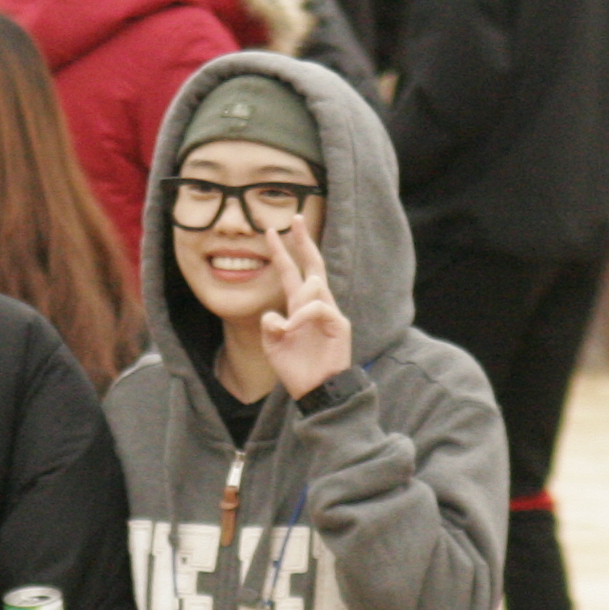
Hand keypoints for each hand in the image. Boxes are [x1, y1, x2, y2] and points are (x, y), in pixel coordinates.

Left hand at [260, 218, 352, 398]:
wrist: (316, 392)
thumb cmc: (297, 370)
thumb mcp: (272, 347)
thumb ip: (269, 327)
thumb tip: (273, 315)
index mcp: (299, 308)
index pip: (291, 272)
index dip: (282, 252)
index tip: (271, 231)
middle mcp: (315, 305)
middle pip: (312, 264)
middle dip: (303, 241)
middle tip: (295, 218)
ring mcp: (329, 313)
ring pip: (314, 284)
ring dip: (296, 303)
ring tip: (287, 329)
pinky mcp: (339, 324)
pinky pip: (318, 306)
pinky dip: (302, 315)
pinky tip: (293, 328)